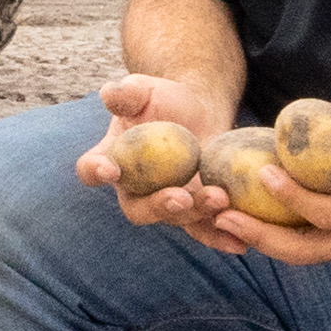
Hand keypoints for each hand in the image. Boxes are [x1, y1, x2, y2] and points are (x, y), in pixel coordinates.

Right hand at [73, 73, 247, 251]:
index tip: (110, 169)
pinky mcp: (196, 210)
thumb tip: (110, 94)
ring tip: (219, 198)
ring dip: (196, 214)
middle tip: (180, 196)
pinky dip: (220, 236)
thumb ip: (125, 93)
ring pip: (176, 219)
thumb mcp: (144, 89)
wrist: (199, 111)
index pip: (91, 170)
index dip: (96, 172)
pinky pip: (205, 229)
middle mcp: (134, 189)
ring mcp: (166, 203)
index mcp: (113, 160)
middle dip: (158, 206)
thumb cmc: (164, 99)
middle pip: (137, 209)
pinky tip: (239, 240)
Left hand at [204, 84, 330, 265]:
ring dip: (259, 240)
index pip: (330, 213)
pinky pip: (302, 243)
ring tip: (219, 220)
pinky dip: (272, 234)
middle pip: (305, 250)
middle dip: (261, 236)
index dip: (295, 198)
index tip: (263, 173)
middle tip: (222, 215)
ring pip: (300, 254)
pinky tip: (241, 216)